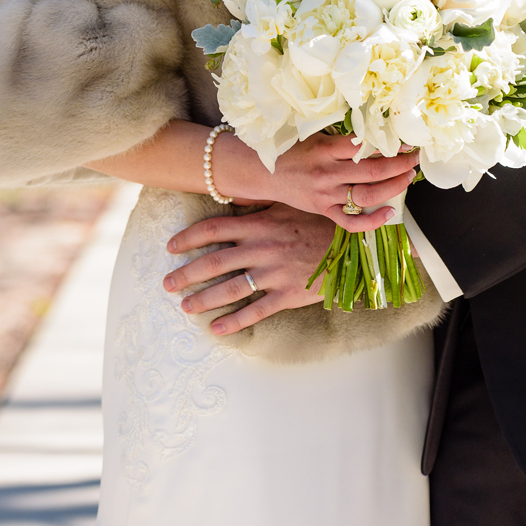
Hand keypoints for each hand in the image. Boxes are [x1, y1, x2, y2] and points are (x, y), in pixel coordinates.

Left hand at [163, 203, 336, 333]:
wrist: (357, 244)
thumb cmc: (323, 222)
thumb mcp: (292, 205)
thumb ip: (262, 204)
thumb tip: (234, 197)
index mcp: (262, 225)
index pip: (214, 228)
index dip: (189, 238)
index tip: (171, 246)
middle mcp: (263, 248)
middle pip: (214, 261)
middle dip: (186, 274)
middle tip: (167, 284)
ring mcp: (275, 272)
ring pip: (230, 288)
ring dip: (203, 299)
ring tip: (185, 307)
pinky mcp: (288, 293)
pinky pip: (255, 311)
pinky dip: (234, 322)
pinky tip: (216, 329)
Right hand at [214, 131, 414, 231]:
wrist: (262, 171)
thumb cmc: (293, 150)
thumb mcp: (316, 135)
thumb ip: (344, 138)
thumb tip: (379, 131)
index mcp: (326, 149)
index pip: (364, 147)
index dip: (390, 146)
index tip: (408, 143)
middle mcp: (328, 173)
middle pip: (372, 171)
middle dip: (400, 165)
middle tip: (415, 159)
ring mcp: (325, 195)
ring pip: (367, 195)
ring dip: (394, 187)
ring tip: (409, 177)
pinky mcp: (323, 211)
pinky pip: (350, 222)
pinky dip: (372, 221)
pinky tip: (390, 212)